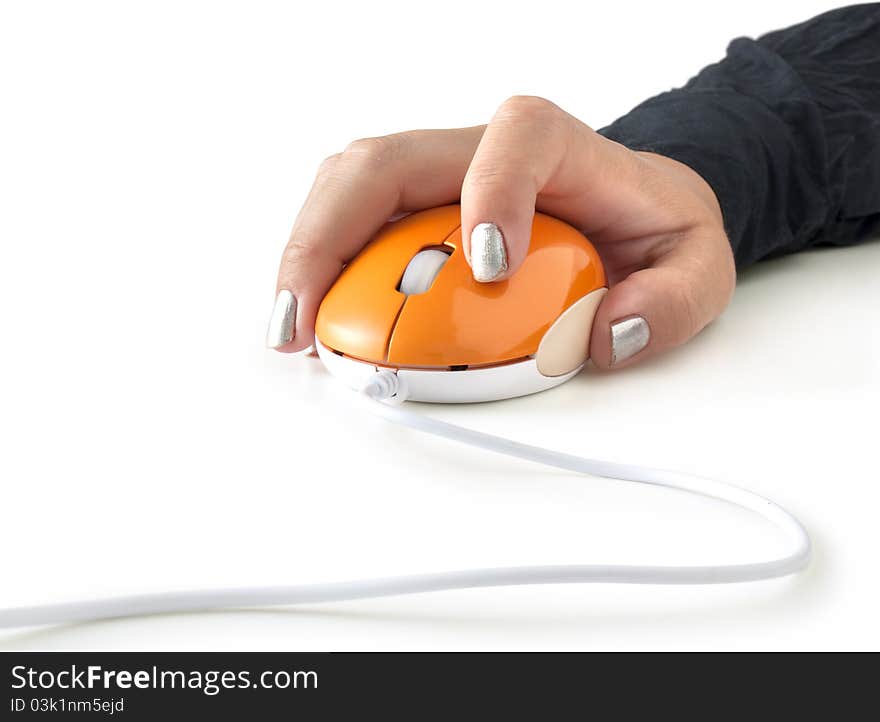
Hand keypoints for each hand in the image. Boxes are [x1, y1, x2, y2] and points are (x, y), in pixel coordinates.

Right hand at [268, 96, 734, 368]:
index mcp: (559, 147)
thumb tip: (612, 332)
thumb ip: (675, 299)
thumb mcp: (699, 264)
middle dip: (331, 238)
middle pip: (383, 162)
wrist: (627, 212)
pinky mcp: (410, 216)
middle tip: (308, 322)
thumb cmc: (651, 228)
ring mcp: (434, 183)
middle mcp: (480, 154)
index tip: (488, 267)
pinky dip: (323, 274)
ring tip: (294, 334)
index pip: (517, 138)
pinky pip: (352, 229)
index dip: (492, 190)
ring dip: (308, 258)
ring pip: (347, 191)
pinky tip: (315, 325)